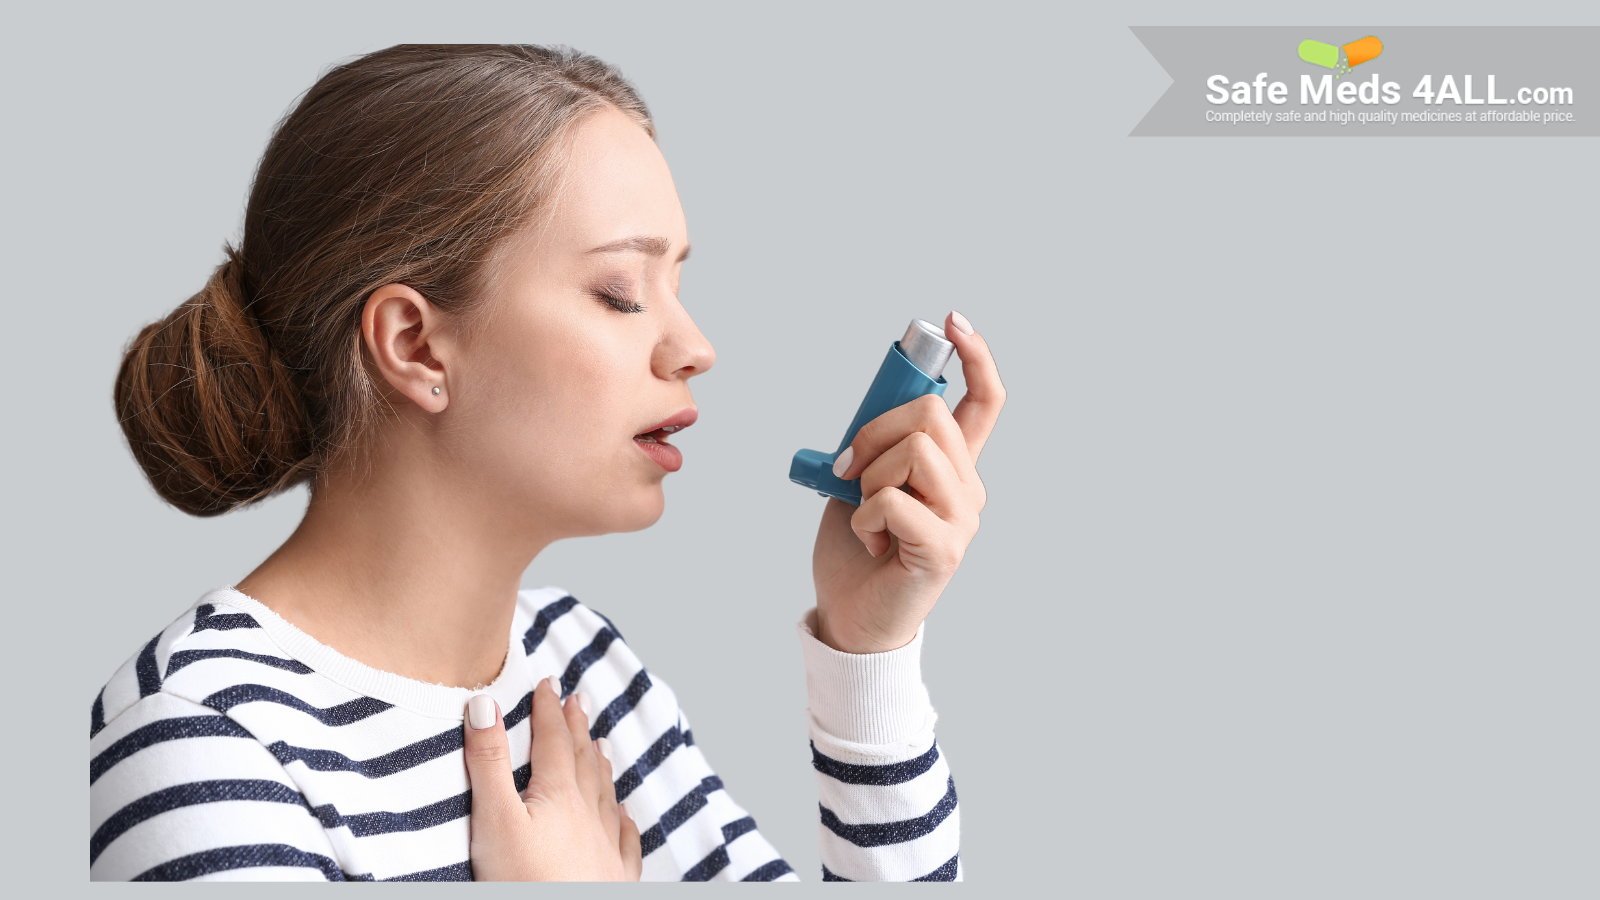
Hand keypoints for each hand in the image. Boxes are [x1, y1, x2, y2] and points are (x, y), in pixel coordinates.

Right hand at [463, 678, 641, 880]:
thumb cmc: (526, 881)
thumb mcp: (495, 818)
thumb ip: (489, 762)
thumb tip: (484, 704)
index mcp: (558, 794)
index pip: (553, 740)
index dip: (549, 710)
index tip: (550, 683)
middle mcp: (588, 814)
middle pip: (583, 760)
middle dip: (577, 728)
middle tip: (579, 700)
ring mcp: (606, 847)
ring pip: (604, 793)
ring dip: (600, 763)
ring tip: (601, 742)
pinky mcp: (615, 879)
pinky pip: (624, 840)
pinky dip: (623, 820)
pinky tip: (624, 813)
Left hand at [813, 311, 1004, 653]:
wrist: (850, 618)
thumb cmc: (855, 550)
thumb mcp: (863, 480)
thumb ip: (880, 443)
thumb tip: (881, 402)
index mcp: (954, 468)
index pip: (985, 402)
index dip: (977, 357)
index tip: (954, 321)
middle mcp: (969, 489)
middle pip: (933, 414)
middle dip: (876, 430)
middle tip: (847, 468)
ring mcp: (961, 520)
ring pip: (915, 451)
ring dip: (869, 476)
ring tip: (863, 511)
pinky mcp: (943, 550)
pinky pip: (894, 500)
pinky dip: (864, 515)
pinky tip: (869, 539)